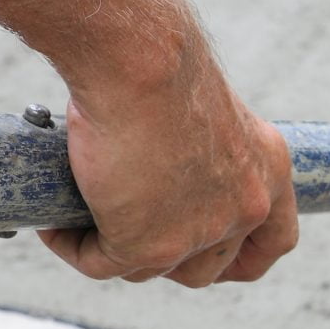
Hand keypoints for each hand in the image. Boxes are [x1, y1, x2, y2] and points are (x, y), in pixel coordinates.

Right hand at [37, 45, 298, 287]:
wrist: (138, 58)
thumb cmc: (158, 61)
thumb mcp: (198, 107)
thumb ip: (193, 151)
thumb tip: (154, 178)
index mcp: (268, 170)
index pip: (274, 243)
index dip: (240, 258)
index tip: (211, 256)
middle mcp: (246, 207)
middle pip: (208, 268)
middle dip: (165, 258)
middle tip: (123, 228)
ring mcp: (199, 232)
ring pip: (152, 270)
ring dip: (114, 252)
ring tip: (80, 221)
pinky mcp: (149, 244)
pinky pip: (103, 264)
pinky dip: (74, 248)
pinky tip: (55, 227)